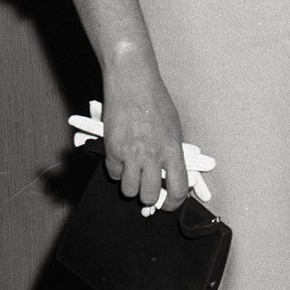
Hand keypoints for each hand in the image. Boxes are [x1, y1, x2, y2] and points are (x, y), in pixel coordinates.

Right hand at [100, 55, 189, 207]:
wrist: (133, 84)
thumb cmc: (156, 103)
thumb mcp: (174, 128)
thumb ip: (172, 153)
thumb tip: (171, 175)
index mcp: (173, 150)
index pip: (178, 189)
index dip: (174, 203)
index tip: (169, 205)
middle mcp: (152, 155)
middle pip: (149, 196)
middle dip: (148, 198)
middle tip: (148, 191)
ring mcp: (130, 153)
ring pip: (128, 189)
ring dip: (131, 185)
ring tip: (134, 172)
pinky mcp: (111, 149)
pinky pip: (112, 173)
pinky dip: (116, 170)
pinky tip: (121, 157)